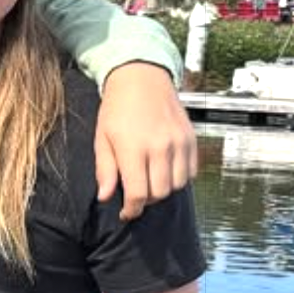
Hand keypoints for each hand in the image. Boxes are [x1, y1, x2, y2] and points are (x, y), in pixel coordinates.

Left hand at [95, 61, 196, 219]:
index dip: (132, 210)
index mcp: (134, 148)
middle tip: (135, 195)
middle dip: (146, 201)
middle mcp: (160, 147)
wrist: (142, 79)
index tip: (126, 213)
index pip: (139, 194)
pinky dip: (180, 178)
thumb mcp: (102, 139)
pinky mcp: (191, 138)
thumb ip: (105, 170)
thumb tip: (105, 197)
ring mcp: (179, 142)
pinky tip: (165, 172)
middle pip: (160, 193)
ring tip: (150, 182)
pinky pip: (191, 171)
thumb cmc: (117, 109)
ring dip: (163, 190)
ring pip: (178, 185)